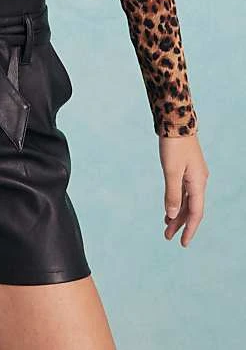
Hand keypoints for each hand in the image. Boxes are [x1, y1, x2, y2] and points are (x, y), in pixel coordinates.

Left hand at [159, 132, 208, 246]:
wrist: (175, 121)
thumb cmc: (173, 145)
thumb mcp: (171, 170)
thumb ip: (172, 194)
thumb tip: (172, 215)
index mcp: (198, 183)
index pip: (196, 213)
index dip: (189, 229)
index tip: (183, 243)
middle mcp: (199, 181)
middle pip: (191, 208)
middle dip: (180, 223)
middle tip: (167, 236)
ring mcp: (194, 175)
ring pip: (187, 200)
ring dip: (177, 213)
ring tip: (166, 225)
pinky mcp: (187, 168)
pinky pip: (183, 191)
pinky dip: (176, 200)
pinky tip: (169, 207)